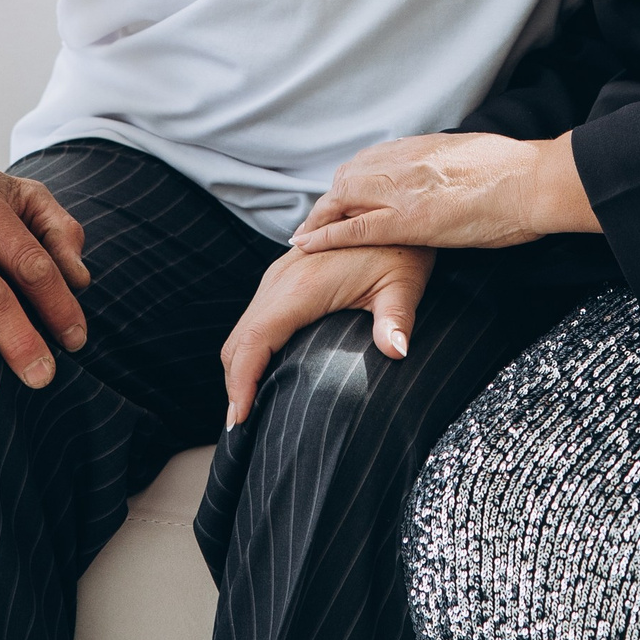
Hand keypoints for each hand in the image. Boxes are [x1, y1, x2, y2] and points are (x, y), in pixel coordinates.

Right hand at [221, 243, 435, 426]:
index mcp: (301, 286)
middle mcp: (281, 278)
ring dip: (239, 368)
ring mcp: (278, 275)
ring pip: (242, 329)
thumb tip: (397, 351)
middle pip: (238, 339)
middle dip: (234, 384)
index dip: (241, 382)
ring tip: (247, 408)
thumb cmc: (401, 250)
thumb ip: (397, 319)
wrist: (393, 210)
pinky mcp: (284, 277)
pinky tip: (262, 373)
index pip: (254, 340)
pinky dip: (250, 350)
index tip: (240, 418)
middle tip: (241, 428)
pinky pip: (254, 318)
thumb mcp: (404, 284)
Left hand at [292, 129, 597, 257]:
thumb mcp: (473, 156)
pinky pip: (356, 228)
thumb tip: (447, 172)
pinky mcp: (409, 219)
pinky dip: (327, 236)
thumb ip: (448, 164)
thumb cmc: (518, 172)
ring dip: (323, 216)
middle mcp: (406, 161)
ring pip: (344, 197)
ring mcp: (404, 189)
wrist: (534, 181)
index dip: (351, 180)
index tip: (342, 194)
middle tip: (318, 219)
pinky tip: (308, 243)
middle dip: (330, 199)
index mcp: (423, 147)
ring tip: (309, 234)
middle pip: (349, 176)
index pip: (371, 159)